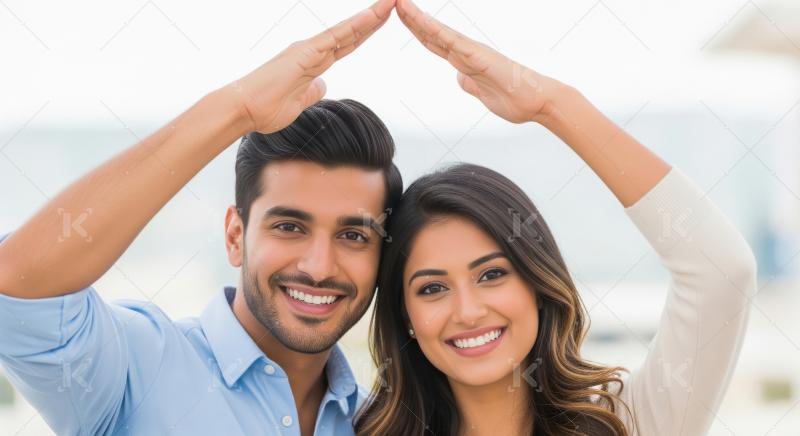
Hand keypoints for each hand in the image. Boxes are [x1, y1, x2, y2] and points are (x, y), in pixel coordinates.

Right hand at [229, 0, 394, 132]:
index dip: (365, 33)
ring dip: (370, 17)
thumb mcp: (299, 103)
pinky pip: (337, 36)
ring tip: (390, 3)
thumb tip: (322, 86)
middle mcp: (312, 50)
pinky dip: (356, 25)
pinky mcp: (306, 53)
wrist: (243, 109)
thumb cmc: (265, 108)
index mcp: (313, 62)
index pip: (347, 45)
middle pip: (351, 33)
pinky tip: (372, 16)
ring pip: (347, 30)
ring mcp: (309, 49)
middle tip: (393, 3)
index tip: (382, 22)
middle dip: (374, 19)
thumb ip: (312, 92)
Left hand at [396, 0, 562, 123]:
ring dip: (417, 18)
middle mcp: (466, 51)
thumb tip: (460, 79)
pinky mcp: (478, 56)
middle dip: (410, 18)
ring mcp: (472, 52)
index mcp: (466, 60)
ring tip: (399, 2)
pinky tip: (419, 20)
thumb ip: (471, 84)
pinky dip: (434, 29)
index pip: (434, 42)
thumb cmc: (517, 99)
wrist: (539, 101)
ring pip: (437, 32)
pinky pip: (451, 41)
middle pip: (431, 32)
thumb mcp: (483, 94)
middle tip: (392, 1)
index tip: (400, 17)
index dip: (416, 29)